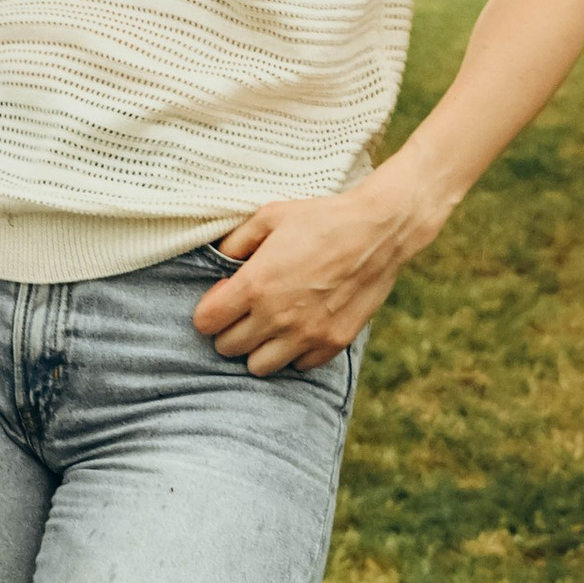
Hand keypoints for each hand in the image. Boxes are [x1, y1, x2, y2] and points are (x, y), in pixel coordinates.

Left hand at [189, 180, 422, 376]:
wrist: (378, 230)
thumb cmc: (321, 219)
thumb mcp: (269, 216)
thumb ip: (235, 242)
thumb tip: (217, 261)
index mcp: (255, 285)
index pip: (205, 323)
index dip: (209, 310)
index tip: (223, 297)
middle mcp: (277, 317)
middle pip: (228, 348)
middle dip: (229, 330)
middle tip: (244, 311)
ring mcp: (307, 335)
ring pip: (259, 366)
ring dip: (258, 348)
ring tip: (270, 325)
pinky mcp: (333, 343)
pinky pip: (298, 366)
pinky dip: (294, 352)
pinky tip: (300, 327)